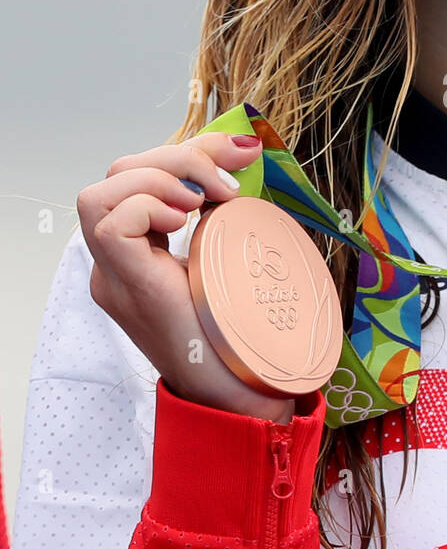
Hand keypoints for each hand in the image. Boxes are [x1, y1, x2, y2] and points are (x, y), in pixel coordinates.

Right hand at [77, 132, 294, 422]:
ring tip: (203, 202)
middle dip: (178, 157)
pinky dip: (149, 208)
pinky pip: (110, 226)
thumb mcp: (232, 257)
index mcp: (139, 255)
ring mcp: (116, 278)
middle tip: (228, 180)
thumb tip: (244, 155)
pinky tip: (185, 223)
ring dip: (160, 179)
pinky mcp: (128, 289)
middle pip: (117, 176)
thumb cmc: (244, 335)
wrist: (241, 398)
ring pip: (100, 193)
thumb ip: (224, 215)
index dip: (187, 150)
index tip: (241, 150)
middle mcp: (118, 264)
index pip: (137, 178)